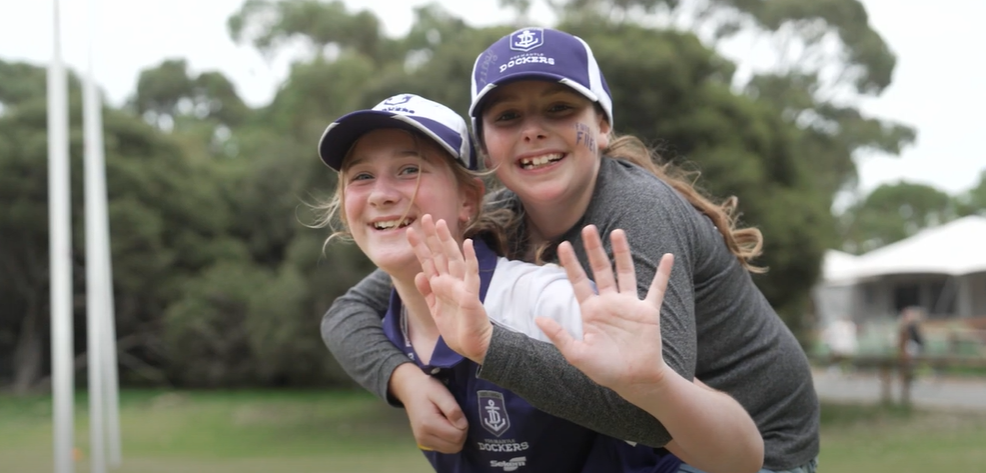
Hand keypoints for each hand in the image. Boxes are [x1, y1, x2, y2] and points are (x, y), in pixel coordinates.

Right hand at [389, 364, 467, 452]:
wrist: (410, 390)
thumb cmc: (427, 388)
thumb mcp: (441, 393)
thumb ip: (453, 409)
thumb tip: (463, 426)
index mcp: (428, 424)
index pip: (457, 436)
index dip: (463, 425)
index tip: (458, 414)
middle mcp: (424, 437)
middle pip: (455, 446)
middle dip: (461, 432)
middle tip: (456, 417)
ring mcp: (423, 442)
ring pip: (451, 449)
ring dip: (456, 437)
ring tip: (450, 422)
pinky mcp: (424, 444)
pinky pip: (445, 449)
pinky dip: (450, 440)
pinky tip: (445, 427)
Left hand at [407, 215, 492, 363]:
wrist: (473, 345)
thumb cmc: (457, 328)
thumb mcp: (435, 309)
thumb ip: (427, 292)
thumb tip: (419, 274)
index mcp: (441, 284)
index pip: (428, 261)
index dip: (419, 246)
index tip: (410, 231)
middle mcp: (451, 281)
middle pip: (440, 254)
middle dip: (432, 237)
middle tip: (426, 217)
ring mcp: (462, 285)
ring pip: (453, 259)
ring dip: (447, 241)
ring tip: (441, 224)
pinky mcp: (471, 294)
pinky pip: (471, 274)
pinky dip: (470, 259)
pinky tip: (467, 244)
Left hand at [535, 225, 674, 396]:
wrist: (634, 381)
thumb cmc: (605, 370)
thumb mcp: (577, 355)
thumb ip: (559, 336)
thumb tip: (537, 319)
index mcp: (591, 312)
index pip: (578, 282)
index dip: (571, 264)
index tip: (563, 245)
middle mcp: (609, 303)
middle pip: (600, 270)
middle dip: (594, 249)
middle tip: (589, 228)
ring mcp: (629, 306)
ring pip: (625, 272)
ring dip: (622, 253)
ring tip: (618, 232)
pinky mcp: (648, 312)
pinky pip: (656, 289)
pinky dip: (663, 273)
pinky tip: (668, 256)